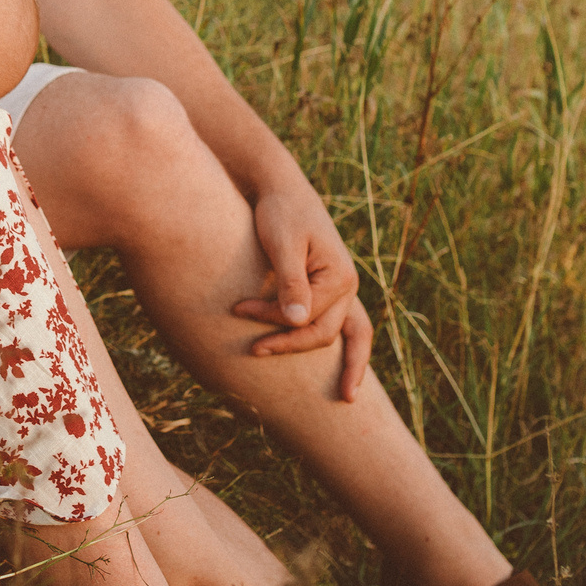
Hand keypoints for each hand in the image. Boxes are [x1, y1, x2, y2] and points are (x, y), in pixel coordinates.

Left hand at [229, 179, 373, 395]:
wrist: (279, 188)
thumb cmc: (279, 212)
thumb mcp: (282, 243)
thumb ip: (291, 282)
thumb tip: (298, 322)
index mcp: (341, 276)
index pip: (308, 318)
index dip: (273, 321)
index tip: (238, 310)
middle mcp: (348, 286)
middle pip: (325, 334)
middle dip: (290, 345)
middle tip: (254, 352)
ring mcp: (341, 289)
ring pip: (347, 335)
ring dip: (344, 364)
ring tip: (345, 398)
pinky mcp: (327, 287)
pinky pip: (341, 325)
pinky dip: (344, 348)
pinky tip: (341, 371)